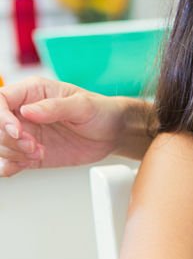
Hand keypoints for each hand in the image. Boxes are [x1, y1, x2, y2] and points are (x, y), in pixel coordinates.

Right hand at [0, 77, 129, 174]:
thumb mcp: (83, 105)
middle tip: (33, 146)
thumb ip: (55, 107)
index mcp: (32, 92)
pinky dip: (10, 166)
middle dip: (9, 140)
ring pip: (0, 145)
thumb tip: (28, 110)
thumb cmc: (102, 111)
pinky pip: (6, 161)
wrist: (114, 133)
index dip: (1, 118)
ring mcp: (24, 133)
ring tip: (38, 153)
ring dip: (13, 154)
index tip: (18, 132)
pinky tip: (26, 163)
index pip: (0, 101)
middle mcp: (23, 112)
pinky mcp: (28, 152)